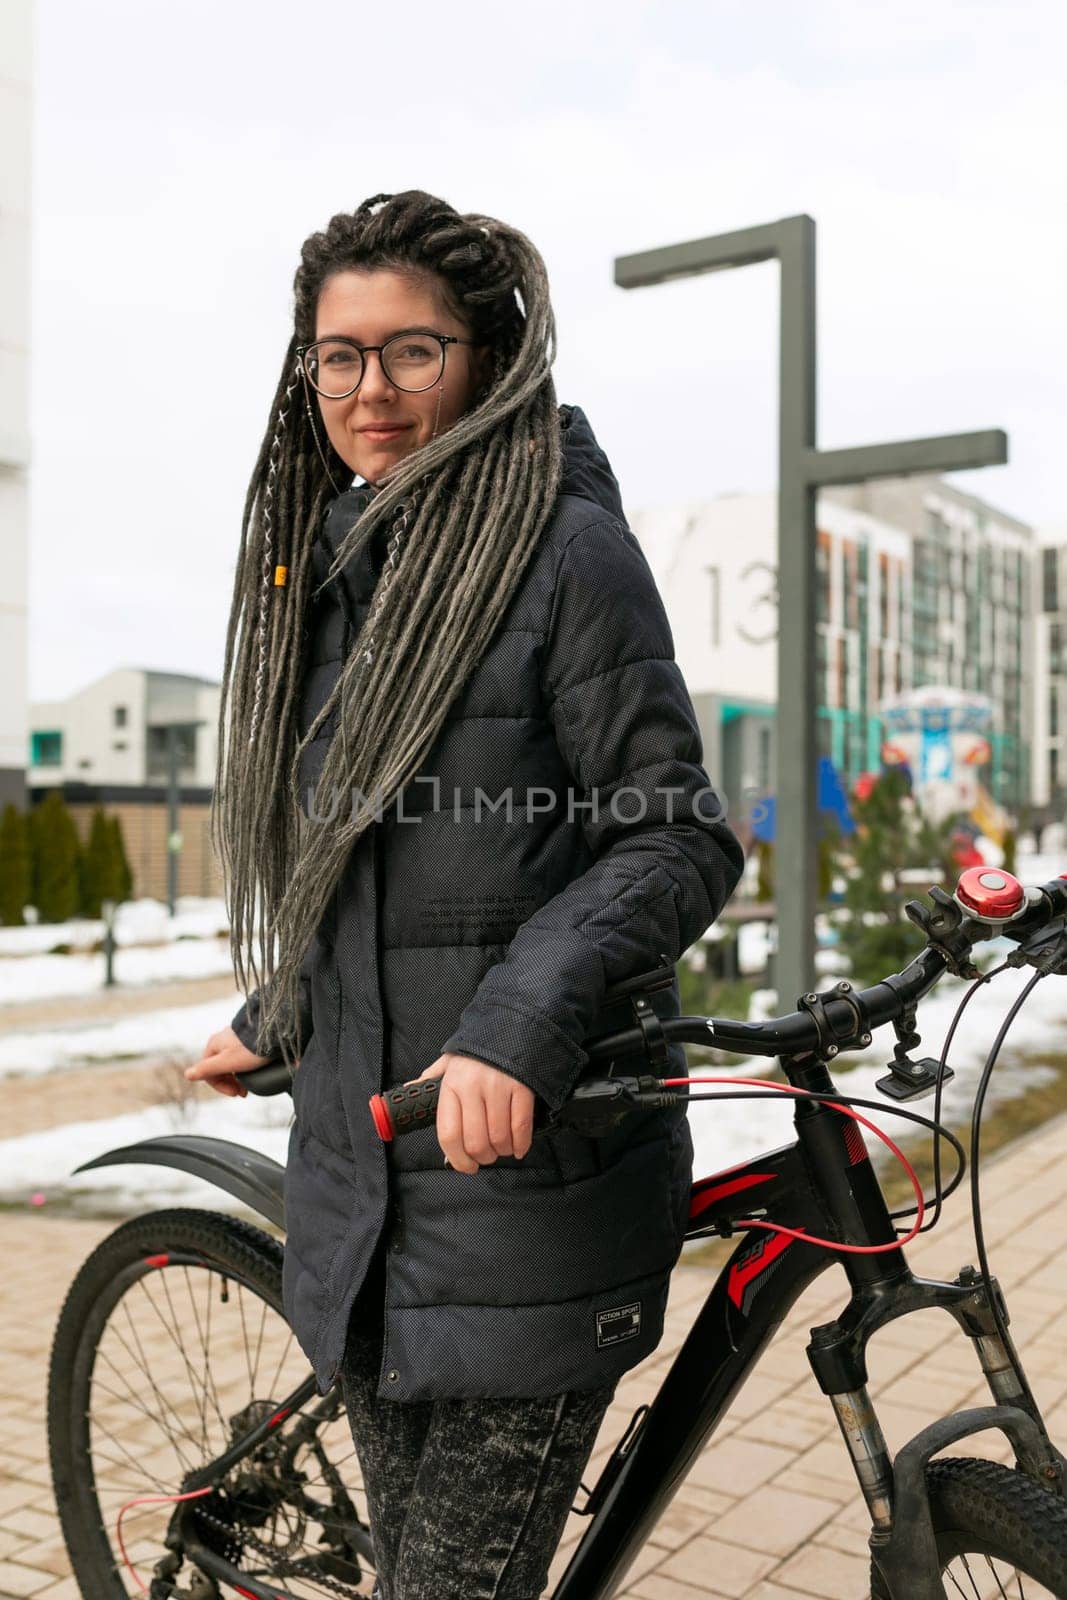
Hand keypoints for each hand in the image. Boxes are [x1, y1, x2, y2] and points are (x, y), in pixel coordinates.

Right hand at [184, 1027, 274, 1098]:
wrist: (274, 1032)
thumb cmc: (251, 1049)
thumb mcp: (228, 1062)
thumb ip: (207, 1069)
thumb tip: (187, 1075)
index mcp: (213, 1045)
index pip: (208, 1072)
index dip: (220, 1087)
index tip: (235, 1094)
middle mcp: (222, 1040)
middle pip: (220, 1068)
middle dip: (230, 1083)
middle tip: (244, 1093)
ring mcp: (235, 1039)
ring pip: (231, 1063)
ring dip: (238, 1078)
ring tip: (249, 1086)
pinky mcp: (247, 1039)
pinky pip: (241, 1057)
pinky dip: (245, 1068)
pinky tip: (253, 1072)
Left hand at [410, 1053, 534, 1173]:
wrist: (510, 1024)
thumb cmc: (477, 1051)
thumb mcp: (448, 1061)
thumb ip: (430, 1078)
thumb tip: (408, 1091)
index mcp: (450, 1085)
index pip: (448, 1134)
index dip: (457, 1159)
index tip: (465, 1166)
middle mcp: (471, 1087)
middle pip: (475, 1142)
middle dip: (482, 1158)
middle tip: (486, 1157)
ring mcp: (498, 1087)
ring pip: (499, 1138)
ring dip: (502, 1152)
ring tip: (502, 1149)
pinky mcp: (522, 1087)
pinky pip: (521, 1127)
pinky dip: (521, 1144)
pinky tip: (518, 1147)